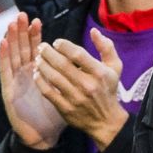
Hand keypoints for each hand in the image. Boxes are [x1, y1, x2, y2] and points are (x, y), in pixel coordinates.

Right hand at [0, 12, 66, 149]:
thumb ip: (75, 75)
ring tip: (12, 23)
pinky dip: (4, 56)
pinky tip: (4, 43)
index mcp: (39, 73)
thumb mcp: (70, 90)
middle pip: (22, 48)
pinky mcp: (9, 90)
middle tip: (22, 15)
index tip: (37, 20)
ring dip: (11, 39)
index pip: (35, 49)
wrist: (45, 135)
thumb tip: (83, 62)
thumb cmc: (58, 114)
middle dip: (22, 32)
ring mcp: (16, 81)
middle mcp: (25, 74)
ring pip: (12, 55)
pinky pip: (5, 71)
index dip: (35, 35)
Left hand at [34, 29, 126, 150]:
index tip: (56, 42)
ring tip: (38, 58)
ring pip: (53, 77)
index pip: (78, 54)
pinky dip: (40, 82)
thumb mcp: (115, 67)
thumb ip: (106, 47)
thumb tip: (93, 31)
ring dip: (42, 65)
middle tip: (41, 47)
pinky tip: (37, 74)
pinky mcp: (66, 108)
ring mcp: (76, 98)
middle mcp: (88, 85)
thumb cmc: (108, 90)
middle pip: (62, 64)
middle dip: (48, 53)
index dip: (64, 45)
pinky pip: (48, 92)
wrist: (106, 121)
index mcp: (100, 73)